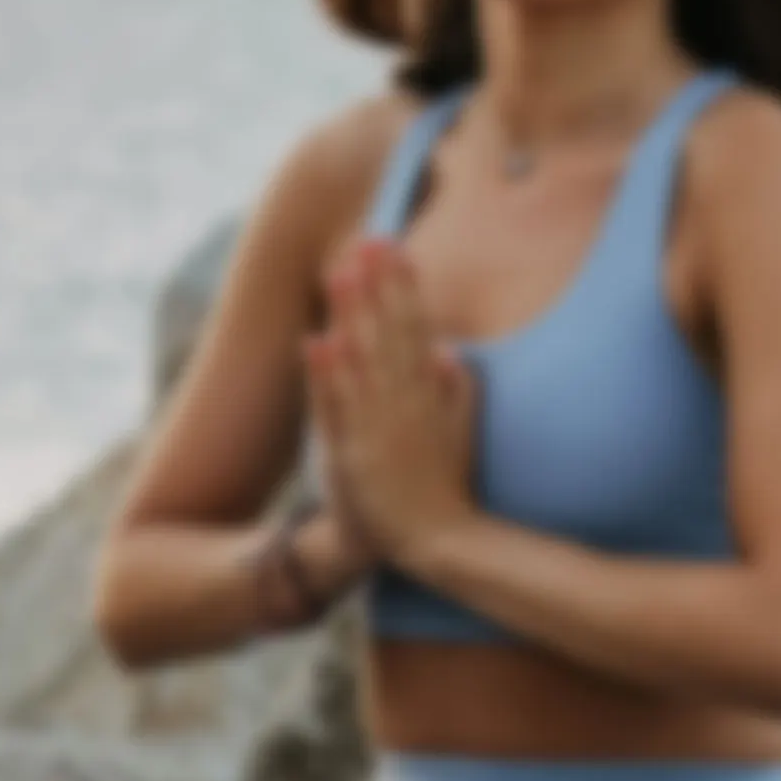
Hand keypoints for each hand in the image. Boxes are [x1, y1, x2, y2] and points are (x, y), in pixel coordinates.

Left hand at [303, 239, 478, 571]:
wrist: (434, 542)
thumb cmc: (446, 486)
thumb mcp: (463, 432)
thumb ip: (458, 390)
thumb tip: (449, 351)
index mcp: (429, 394)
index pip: (416, 327)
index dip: (404, 285)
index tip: (395, 245)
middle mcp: (404, 402)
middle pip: (390, 332)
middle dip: (379, 285)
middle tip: (367, 238)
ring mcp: (379, 426)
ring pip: (363, 360)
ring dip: (352, 315)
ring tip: (338, 272)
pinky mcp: (354, 453)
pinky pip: (339, 409)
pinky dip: (329, 377)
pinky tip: (318, 342)